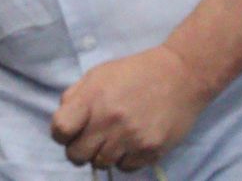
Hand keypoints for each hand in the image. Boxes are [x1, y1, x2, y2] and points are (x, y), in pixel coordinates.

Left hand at [50, 44, 212, 171]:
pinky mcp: (150, 150)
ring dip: (103, 154)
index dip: (61, 133)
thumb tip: (62, 121)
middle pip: (77, 155)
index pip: (60, 130)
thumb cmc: (135, 72)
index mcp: (92, 98)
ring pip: (101, 164)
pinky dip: (125, 159)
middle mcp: (109, 120)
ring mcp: (131, 137)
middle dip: (79, 149)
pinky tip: (132, 142)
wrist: (180, 75)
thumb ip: (75, 96)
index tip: (70, 131)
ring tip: (114, 138)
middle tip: (91, 139)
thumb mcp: (99, 74)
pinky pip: (125, 168)